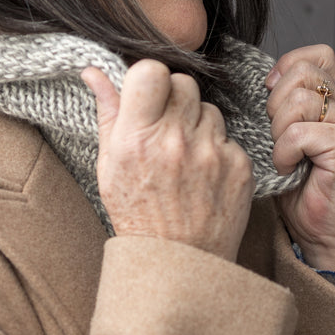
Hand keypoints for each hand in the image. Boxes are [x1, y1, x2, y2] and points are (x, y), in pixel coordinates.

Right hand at [83, 60, 254, 261]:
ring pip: (209, 109)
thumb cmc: (138, 215)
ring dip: (197, 125)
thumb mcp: (109, 166)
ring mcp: (211, 154)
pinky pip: (229, 137)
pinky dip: (217, 151)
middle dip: (174, 99)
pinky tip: (203, 176)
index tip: (146, 95)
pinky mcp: (239, 166)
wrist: (178, 264)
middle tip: (166, 128)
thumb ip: (108, 114)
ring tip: (184, 158)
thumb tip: (94, 71)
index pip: (151, 70)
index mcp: (137, 139)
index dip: (149, 78)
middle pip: (184, 82)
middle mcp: (175, 142)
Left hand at [266, 45, 334, 270]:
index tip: (271, 100)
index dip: (286, 69)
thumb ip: (276, 110)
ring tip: (283, 157)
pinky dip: (284, 153)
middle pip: (302, 73)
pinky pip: (300, 133)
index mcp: (333, 101)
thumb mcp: (280, 140)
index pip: (315, 55)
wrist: (324, 235)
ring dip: (278, 132)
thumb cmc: (297, 192)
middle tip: (276, 138)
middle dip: (276, 105)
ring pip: (300, 100)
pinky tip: (288, 169)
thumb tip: (251, 83)